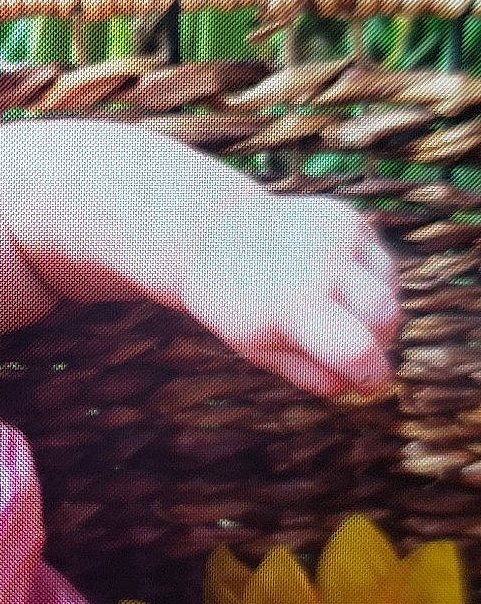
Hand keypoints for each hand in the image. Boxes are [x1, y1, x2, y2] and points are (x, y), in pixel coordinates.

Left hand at [180, 192, 401, 399]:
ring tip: (337, 311)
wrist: (212, 236)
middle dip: (377, 342)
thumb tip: (359, 385)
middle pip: (385, 318)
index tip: (370, 385)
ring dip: (376, 312)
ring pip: (390, 290)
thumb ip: (312, 374)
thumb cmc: (235, 304)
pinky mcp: (348, 218)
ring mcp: (338, 236)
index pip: (358, 352)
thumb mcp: (260, 349)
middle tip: (351, 347)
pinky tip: (336, 283)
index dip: (373, 377)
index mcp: (293, 307)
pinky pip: (381, 264)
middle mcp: (322, 265)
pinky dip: (370, 283)